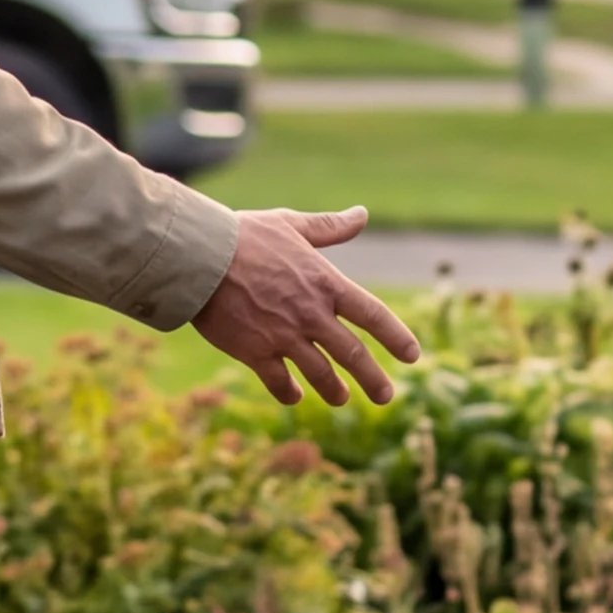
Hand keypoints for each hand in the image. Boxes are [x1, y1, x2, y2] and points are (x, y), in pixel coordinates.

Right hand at [186, 203, 420, 408]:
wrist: (199, 257)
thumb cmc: (244, 236)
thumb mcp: (291, 225)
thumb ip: (329, 227)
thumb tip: (361, 214)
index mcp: (326, 284)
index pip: (373, 315)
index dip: (397, 336)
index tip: (412, 355)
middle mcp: (311, 315)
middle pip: (353, 354)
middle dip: (373, 379)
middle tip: (386, 396)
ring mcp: (285, 336)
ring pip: (320, 374)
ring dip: (334, 390)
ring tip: (341, 399)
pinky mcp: (256, 352)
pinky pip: (279, 381)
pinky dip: (288, 392)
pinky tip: (292, 396)